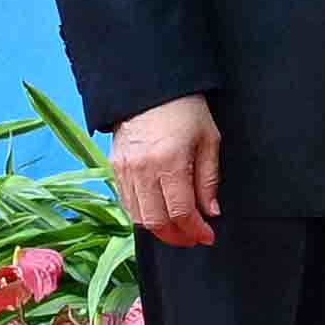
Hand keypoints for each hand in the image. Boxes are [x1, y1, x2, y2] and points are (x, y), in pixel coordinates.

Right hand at [107, 94, 224, 252]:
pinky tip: (158, 213)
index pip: (181, 212)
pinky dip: (142, 215)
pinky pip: (126, 203)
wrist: (150, 87)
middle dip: (177, 236)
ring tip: (177, 229)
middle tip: (193, 237)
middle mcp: (143, 170)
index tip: (207, 236)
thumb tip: (210, 212)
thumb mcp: (208, 140)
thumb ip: (209, 180)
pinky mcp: (114, 167)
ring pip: (138, 217)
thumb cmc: (184, 109)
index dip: (196, 230)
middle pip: (156, 222)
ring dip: (159, 229)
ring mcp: (125, 170)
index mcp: (169, 162)